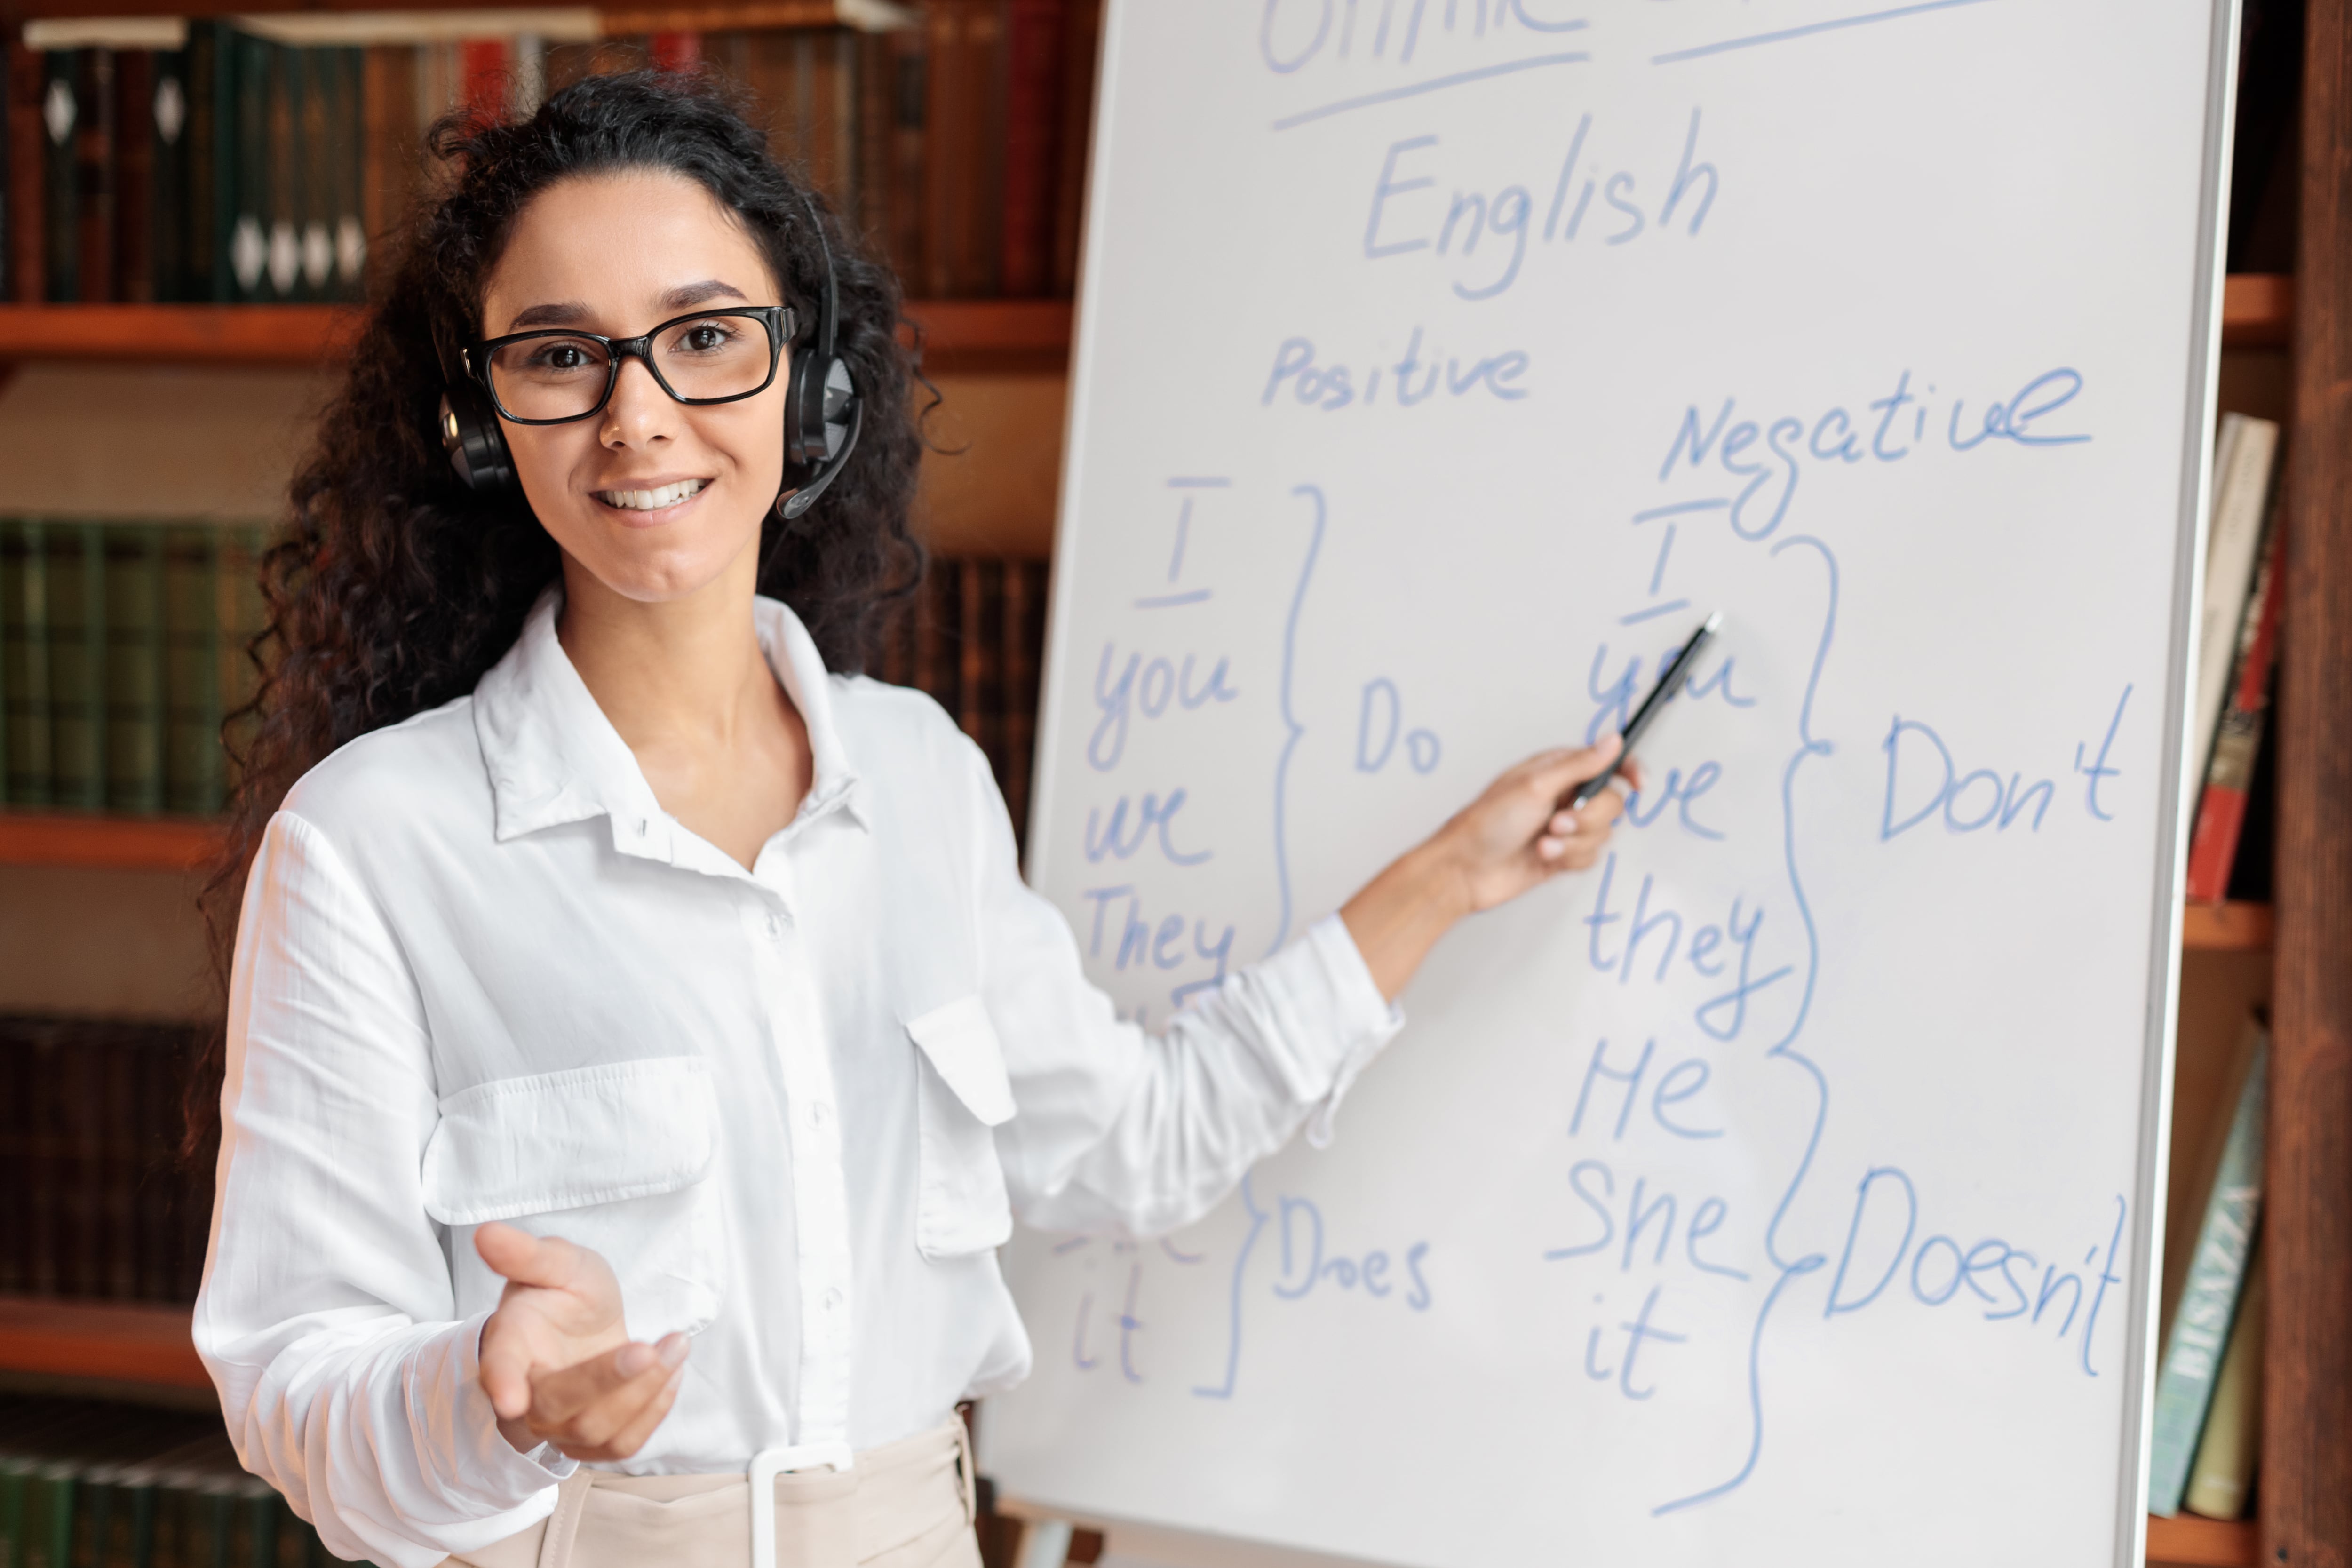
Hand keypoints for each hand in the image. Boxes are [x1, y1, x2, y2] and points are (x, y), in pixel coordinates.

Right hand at [475, 1221, 688, 1461]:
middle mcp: (526, 1393)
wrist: (584, 1326)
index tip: (510, 1400)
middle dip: (606, 1381)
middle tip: (648, 1349)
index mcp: (510, 1344)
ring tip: (676, 1344)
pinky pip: (621, 1446)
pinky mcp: (588, 1441)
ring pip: (595, 1430)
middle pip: (556, 1406)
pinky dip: (653, 1411)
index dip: (502, 1383)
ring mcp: (555, 1425)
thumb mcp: (556, 1263)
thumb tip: (486, 1233)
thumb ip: (526, 1253)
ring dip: (644, 1390)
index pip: (500, 1367)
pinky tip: (670, 1373)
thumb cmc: (565, 1293)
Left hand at [1430, 735, 1640, 913]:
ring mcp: (1564, 827)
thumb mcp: (1535, 785)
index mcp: (1558, 770)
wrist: (1466, 870)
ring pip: (1602, 834)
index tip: (1639, 784)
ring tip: (1542, 843)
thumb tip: (1613, 741)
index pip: (1608, 763)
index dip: (1629, 771)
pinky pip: (1590, 858)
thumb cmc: (1487, 822)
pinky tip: (1543, 856)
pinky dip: (1569, 859)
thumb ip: (1580, 764)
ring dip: (1573, 843)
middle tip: (1557, 822)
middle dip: (1587, 818)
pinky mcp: (1563, 855)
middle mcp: (1565, 796)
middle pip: (1612, 803)